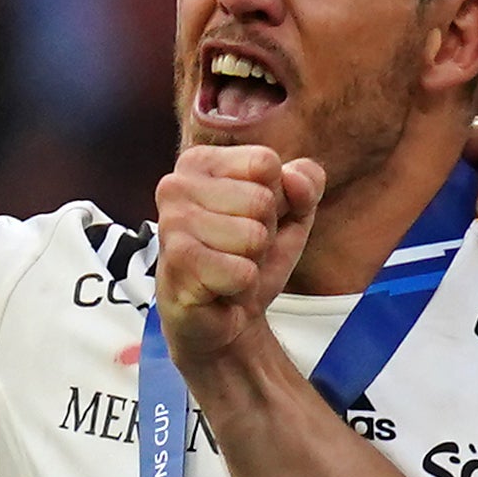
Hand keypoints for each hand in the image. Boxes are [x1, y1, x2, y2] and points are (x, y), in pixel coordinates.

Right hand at [152, 147, 320, 356]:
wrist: (227, 314)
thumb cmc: (253, 253)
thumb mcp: (295, 209)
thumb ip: (307, 181)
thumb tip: (292, 179)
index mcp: (200, 162)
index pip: (266, 163)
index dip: (278, 197)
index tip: (255, 217)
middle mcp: (175, 185)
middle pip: (262, 200)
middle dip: (265, 231)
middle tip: (241, 248)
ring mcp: (170, 225)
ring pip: (254, 236)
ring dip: (252, 259)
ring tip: (229, 264)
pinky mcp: (175, 264)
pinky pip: (242, 271)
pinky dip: (243, 283)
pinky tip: (220, 285)